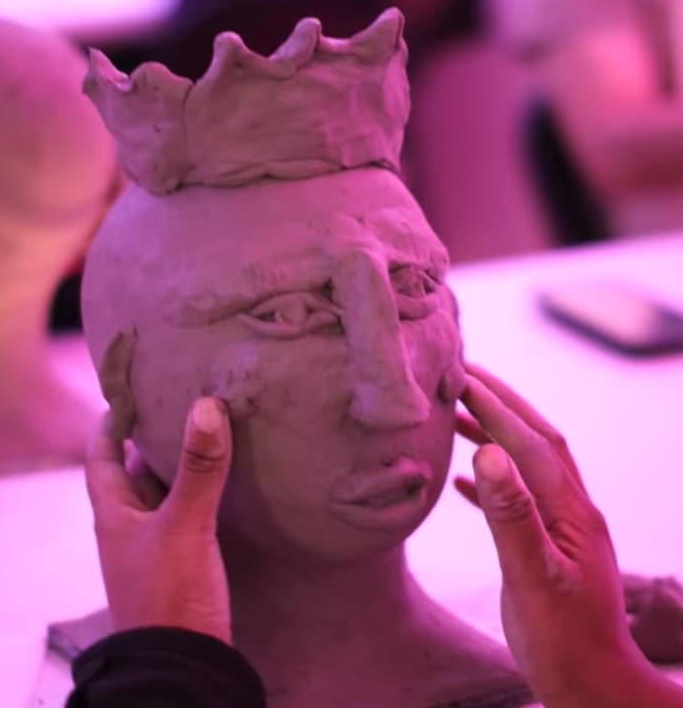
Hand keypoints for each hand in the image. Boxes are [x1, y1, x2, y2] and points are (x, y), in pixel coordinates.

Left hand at [85, 396, 231, 642]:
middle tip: (183, 402)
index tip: (130, 392)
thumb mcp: (183, 527)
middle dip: (154, 438)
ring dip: (181, 465)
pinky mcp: (182, 560)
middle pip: (136, 470)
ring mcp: (156, 545)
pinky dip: (201, 492)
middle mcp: (131, 525)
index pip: (101, 457)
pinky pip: (189, 513)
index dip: (110, 424)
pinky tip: (226, 481)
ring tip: (209, 431)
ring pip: (165, 492)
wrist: (182, 665)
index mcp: (115, 514)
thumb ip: (197, 470)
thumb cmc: (168, 593)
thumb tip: (207, 406)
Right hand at [453, 364, 672, 707]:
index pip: (531, 443)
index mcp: (569, 511)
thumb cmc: (564, 641)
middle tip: (464, 374)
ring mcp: (561, 525)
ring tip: (457, 412)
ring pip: (527, 462)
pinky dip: (490, 477)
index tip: (462, 377)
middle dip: (501, 402)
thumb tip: (487, 453)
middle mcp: (570, 508)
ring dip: (494, 432)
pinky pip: (518, 495)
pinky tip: (464, 478)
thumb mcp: (534, 579)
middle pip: (536, 439)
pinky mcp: (548, 543)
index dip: (496, 407)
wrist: (593, 686)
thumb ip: (510, 516)